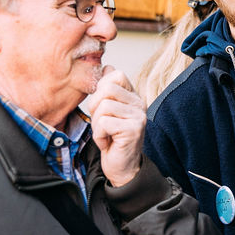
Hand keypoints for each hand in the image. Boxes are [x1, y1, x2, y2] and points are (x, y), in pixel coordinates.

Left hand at [86, 65, 146, 186]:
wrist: (122, 168)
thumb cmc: (112, 140)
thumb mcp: (107, 112)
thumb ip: (107, 90)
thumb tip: (106, 66)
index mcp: (133, 96)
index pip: (116, 74)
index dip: (101, 88)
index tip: (102, 107)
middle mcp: (139, 103)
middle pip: (107, 88)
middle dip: (95, 107)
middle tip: (102, 124)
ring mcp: (138, 116)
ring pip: (104, 106)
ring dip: (97, 124)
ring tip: (105, 134)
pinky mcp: (133, 129)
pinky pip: (104, 123)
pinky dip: (99, 135)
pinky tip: (108, 142)